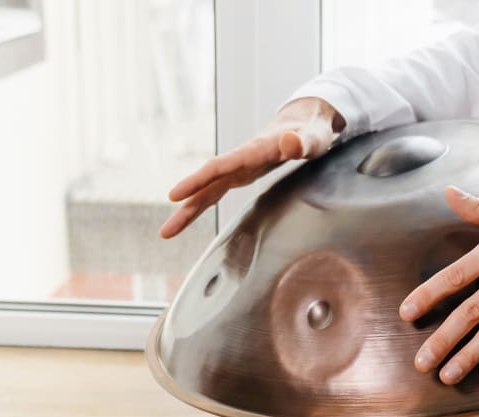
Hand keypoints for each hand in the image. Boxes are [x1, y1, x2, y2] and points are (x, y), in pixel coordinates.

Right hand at [160, 97, 345, 238]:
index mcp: (253, 152)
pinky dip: (201, 203)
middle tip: (165, 231)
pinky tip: (187, 216)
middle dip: (185, 206)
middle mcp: (240, 160)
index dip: (197, 181)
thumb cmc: (311, 131)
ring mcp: (238, 168)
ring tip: (167, 233)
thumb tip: (290, 142)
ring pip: (207, 190)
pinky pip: (216, 191)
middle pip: (206, 183)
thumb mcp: (313, 137)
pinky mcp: (241, 174)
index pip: (219, 167)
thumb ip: (303, 142)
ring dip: (188, 210)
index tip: (174, 195)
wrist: (305, 122)